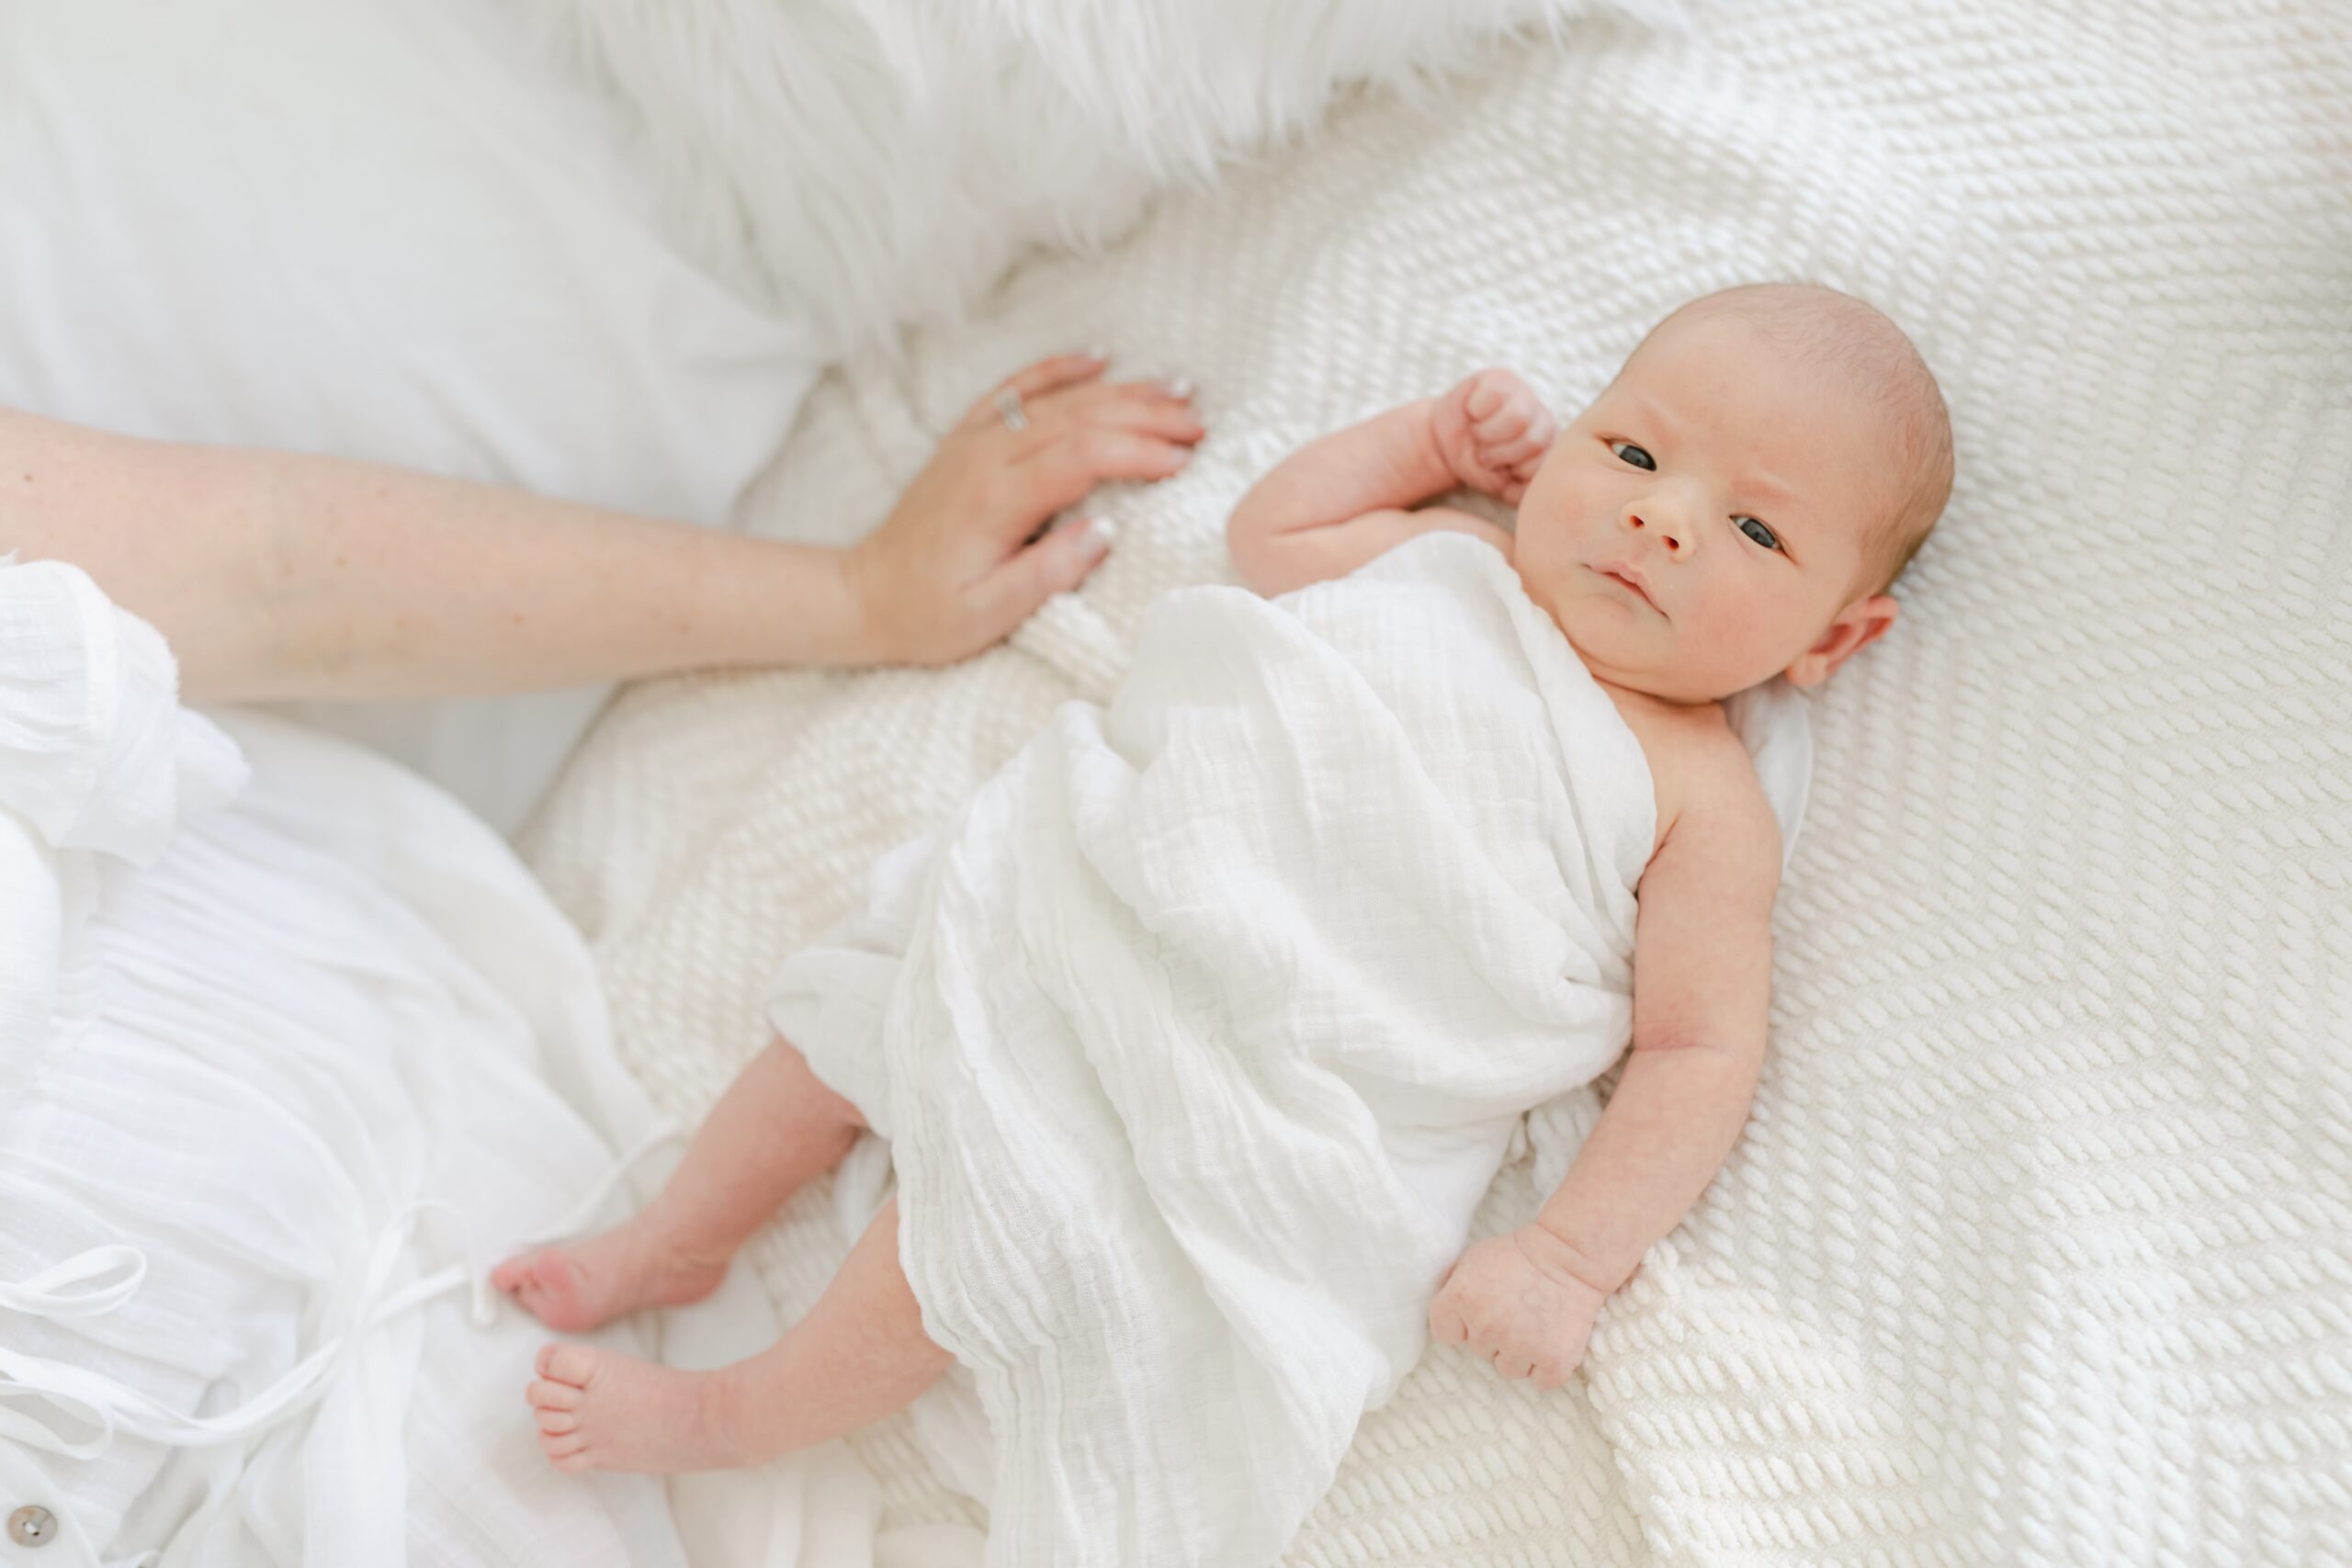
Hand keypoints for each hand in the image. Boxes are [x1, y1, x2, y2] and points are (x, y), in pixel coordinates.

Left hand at [844, 352, 1203, 664]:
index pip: (1082, 456)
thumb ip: (1046, 575)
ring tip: (1178, 389)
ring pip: (1059, 398)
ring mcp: (975, 441)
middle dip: (1146, 415)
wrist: (865, 595)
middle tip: (1200, 423)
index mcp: (996, 499)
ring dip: (1121, 390)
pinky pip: (1018, 388)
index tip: (1184, 462)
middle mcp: (986, 457)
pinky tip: (1099, 356)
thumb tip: (1104, 536)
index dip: (1138, 453)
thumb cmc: (929, 614)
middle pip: (1080, 416)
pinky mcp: (968, 438)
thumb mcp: (988, 615)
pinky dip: (1060, 368)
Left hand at [1426, 1223, 1609, 1390]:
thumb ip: (1454, 1290)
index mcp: (1462, 1298)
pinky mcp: (1554, 1360)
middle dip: (1494, 1334)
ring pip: (1508, 1369)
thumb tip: (1446, 1318)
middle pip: (1479, 1351)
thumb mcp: (1473, 1260)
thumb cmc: (1519, 1255)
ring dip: (1520, 1353)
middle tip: (1516, 1309)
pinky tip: (1551, 1341)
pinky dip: (1547, 1367)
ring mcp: (1521, 1346)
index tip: (1479, 1311)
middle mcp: (1487, 1326)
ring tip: (1535, 1324)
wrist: (1569, 1255)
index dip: (1461, 1323)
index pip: (1445, 1333)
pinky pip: (1541, 1380)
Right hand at [1428, 368, 1554, 504]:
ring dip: (1486, 432)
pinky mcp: (1500, 378)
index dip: (1514, 472)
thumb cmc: (1476, 464)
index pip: (1543, 464)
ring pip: (1518, 417)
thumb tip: (1530, 489)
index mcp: (1549, 447)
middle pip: (1533, 440)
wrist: (1444, 444)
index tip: (1500, 470)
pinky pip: (1492, 394)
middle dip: (1499, 454)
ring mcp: (1524, 395)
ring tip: (1477, 435)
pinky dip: (1474, 409)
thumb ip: (1520, 492)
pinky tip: (1472, 413)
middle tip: (1484, 453)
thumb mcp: (1499, 486)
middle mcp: (1542, 419)